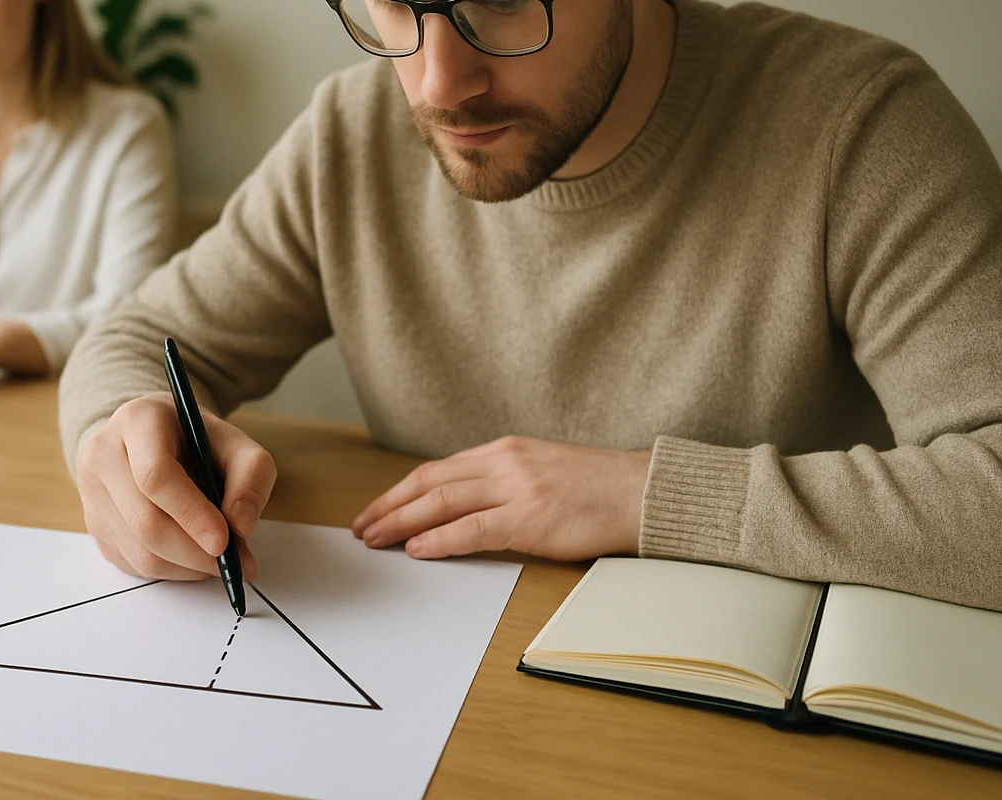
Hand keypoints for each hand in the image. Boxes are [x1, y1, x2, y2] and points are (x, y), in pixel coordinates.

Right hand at [75, 393, 276, 581]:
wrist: (150, 438)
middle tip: (232, 563)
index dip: (191, 514)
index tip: (223, 542)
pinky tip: (190, 555)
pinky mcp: (93, 525)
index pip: (155, 476)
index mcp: (137, 421)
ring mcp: (91, 492)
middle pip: (146, 521)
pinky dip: (170, 570)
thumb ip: (251, 476)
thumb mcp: (234, 442)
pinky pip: (132, 563)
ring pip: (139, 551)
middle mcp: (103, 454)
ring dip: (186, 566)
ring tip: (216, 560)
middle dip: (194, 552)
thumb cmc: (194, 440)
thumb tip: (240, 526)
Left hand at [350, 436, 650, 561]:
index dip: (400, 491)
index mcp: (504, 451)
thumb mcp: (540, 469)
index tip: (376, 509)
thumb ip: (502, 480)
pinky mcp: (532, 518)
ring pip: (442, 502)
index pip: (437, 469)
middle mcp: (504, 463)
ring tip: (375, 539)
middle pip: (429, 482)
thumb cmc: (596, 488)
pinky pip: (473, 529)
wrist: (641, 491)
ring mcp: (517, 489)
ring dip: (401, 522)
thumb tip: (463, 503)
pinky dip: (439, 540)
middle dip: (388, 506)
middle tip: (360, 527)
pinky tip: (417, 549)